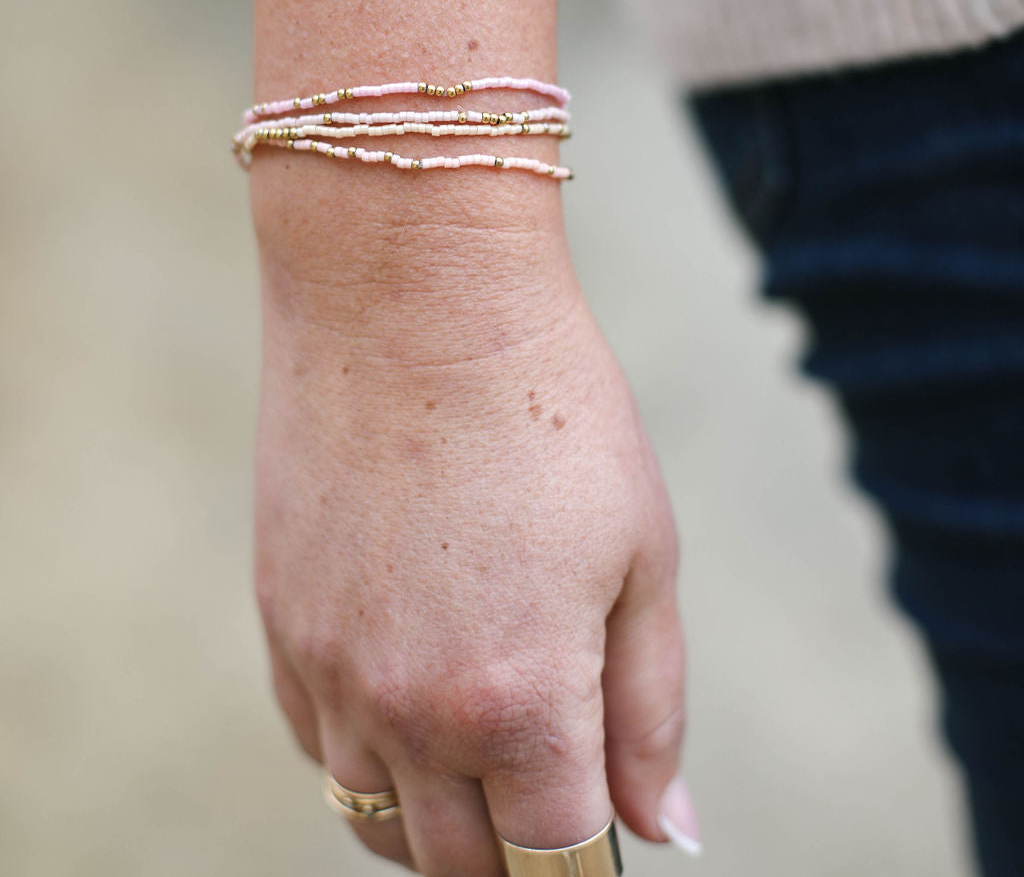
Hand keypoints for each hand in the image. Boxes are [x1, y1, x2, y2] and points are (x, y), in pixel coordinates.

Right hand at [253, 224, 688, 875]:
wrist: (410, 292)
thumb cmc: (550, 406)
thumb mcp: (639, 551)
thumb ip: (650, 709)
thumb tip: (661, 830)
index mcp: (520, 701)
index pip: (555, 863)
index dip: (588, 867)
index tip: (602, 840)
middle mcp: (409, 710)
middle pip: (459, 865)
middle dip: (517, 856)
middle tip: (553, 801)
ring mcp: (330, 670)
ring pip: (376, 818)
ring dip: (437, 816)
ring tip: (486, 759)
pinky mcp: (280, 621)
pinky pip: (318, 744)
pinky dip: (368, 754)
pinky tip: (411, 700)